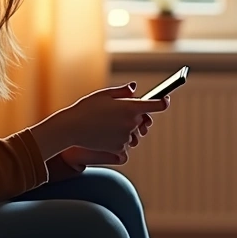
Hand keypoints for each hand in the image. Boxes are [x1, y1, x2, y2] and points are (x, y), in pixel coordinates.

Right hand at [51, 83, 168, 153]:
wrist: (71, 128)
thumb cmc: (86, 108)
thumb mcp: (104, 94)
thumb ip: (123, 92)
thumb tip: (134, 89)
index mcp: (131, 107)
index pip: (158, 105)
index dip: (163, 102)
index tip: (164, 100)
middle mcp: (132, 123)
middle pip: (144, 119)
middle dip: (138, 115)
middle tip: (124, 112)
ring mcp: (126, 137)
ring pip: (134, 132)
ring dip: (129, 128)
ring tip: (111, 123)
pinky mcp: (119, 148)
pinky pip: (125, 142)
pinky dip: (119, 138)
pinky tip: (106, 133)